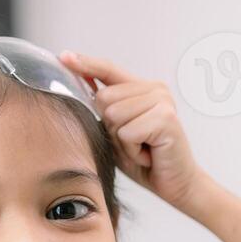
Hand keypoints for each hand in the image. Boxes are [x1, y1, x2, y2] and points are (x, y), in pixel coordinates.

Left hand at [60, 52, 206, 210]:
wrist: (176, 185)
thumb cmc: (146, 160)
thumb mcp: (117, 131)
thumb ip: (105, 109)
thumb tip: (83, 88)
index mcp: (144, 88)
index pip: (109, 70)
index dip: (86, 64)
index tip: (63, 56)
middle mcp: (156, 89)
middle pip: (104, 98)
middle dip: (111, 128)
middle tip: (134, 143)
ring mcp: (163, 102)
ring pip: (114, 116)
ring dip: (122, 142)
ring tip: (141, 149)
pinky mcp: (166, 119)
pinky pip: (127, 133)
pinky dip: (132, 150)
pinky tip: (149, 154)